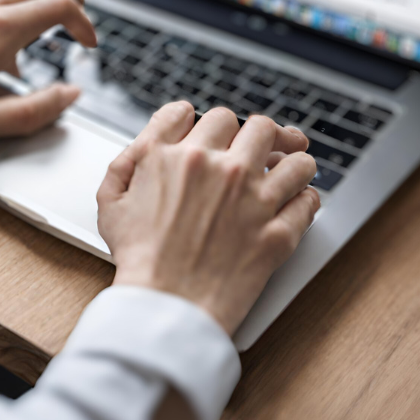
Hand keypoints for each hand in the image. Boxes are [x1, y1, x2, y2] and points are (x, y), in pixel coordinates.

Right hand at [97, 102, 318, 335]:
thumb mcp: (110, 201)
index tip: (212, 130)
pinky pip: (308, 200)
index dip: (202, 119)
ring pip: (295, 157)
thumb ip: (126, 161)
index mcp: (172, 155)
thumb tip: (148, 140)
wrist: (166, 307)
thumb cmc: (139, 259)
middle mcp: (216, 167)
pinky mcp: (277, 232)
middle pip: (253, 124)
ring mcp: (252, 198)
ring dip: (294, 159)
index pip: (196, 112)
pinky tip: (299, 200)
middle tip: (265, 142)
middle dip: (257, 132)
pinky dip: (307, 197)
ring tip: (292, 166)